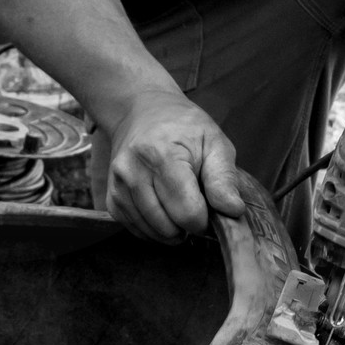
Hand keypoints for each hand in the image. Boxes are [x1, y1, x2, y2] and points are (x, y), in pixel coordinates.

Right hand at [91, 88, 244, 241]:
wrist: (142, 111)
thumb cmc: (183, 127)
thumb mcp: (214, 142)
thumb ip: (224, 178)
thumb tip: (233, 211)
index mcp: (162, 155)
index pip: (188, 212)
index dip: (206, 218)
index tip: (209, 205)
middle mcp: (133, 171)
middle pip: (169, 226)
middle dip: (188, 225)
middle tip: (195, 203)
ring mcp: (118, 186)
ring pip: (152, 233)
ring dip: (172, 230)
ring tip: (180, 206)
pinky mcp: (111, 198)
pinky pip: (136, 230)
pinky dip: (154, 229)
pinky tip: (163, 210)